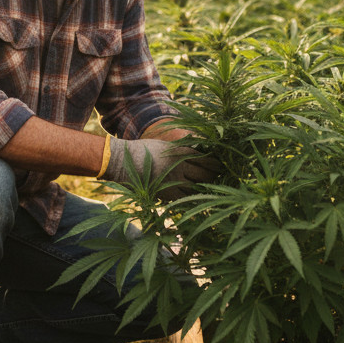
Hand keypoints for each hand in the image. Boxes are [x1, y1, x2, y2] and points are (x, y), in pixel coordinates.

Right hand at [101, 136, 219, 199]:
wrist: (122, 160)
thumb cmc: (144, 150)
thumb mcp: (165, 144)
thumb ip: (181, 148)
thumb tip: (199, 151)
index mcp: (179, 151)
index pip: (205, 158)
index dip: (215, 163)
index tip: (221, 166)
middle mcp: (178, 165)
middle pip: (204, 174)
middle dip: (214, 177)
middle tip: (220, 178)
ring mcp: (172, 180)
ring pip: (196, 187)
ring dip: (204, 189)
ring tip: (210, 189)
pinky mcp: (165, 192)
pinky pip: (183, 197)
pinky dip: (191, 198)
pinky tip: (195, 198)